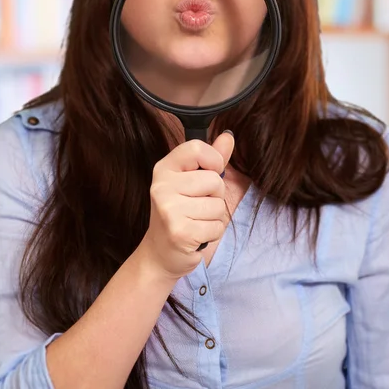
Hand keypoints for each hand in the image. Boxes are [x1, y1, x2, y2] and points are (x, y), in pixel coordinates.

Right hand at [138, 131, 234, 281]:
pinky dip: (213, 232)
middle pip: (214, 180)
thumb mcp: (193, 181)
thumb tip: (228, 136)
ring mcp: (168, 209)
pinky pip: (216, 226)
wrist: (160, 252)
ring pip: (218, 205)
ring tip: (197, 220)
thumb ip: (211, 159)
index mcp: (165, 168)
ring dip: (215, 217)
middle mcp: (162, 186)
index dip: (214, 160)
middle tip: (198, 205)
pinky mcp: (179, 232)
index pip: (197, 148)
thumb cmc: (180, 212)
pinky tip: (197, 234)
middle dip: (216, 195)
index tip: (211, 172)